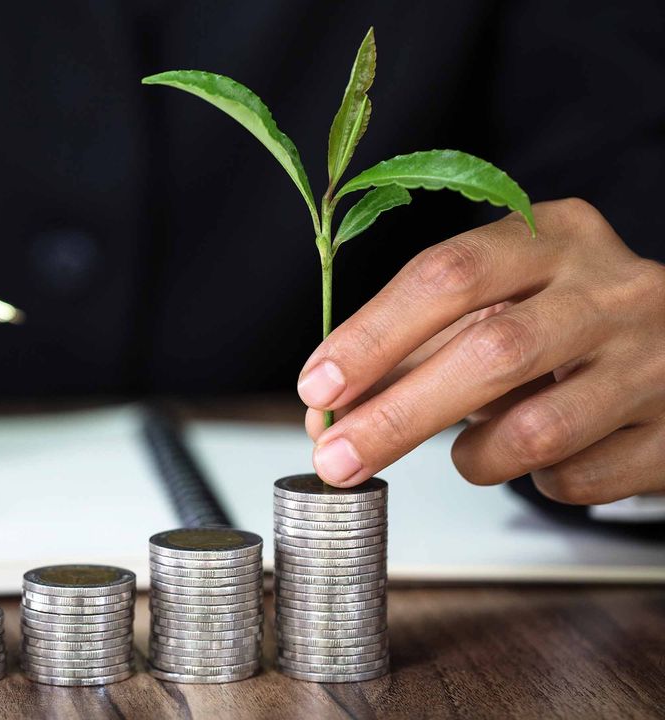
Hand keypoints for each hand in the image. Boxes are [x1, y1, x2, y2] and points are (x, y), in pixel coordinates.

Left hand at [298, 198, 664, 503]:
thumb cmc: (567, 323)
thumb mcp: (499, 304)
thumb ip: (413, 348)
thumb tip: (328, 413)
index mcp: (554, 236)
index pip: (449, 273)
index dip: (373, 334)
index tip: (318, 387)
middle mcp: (613, 288)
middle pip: (490, 352)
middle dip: (398, 415)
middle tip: (336, 460)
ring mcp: (657, 359)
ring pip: (537, 429)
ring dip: (476, 457)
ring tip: (470, 454)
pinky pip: (578, 477)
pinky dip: (538, 481)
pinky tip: (543, 456)